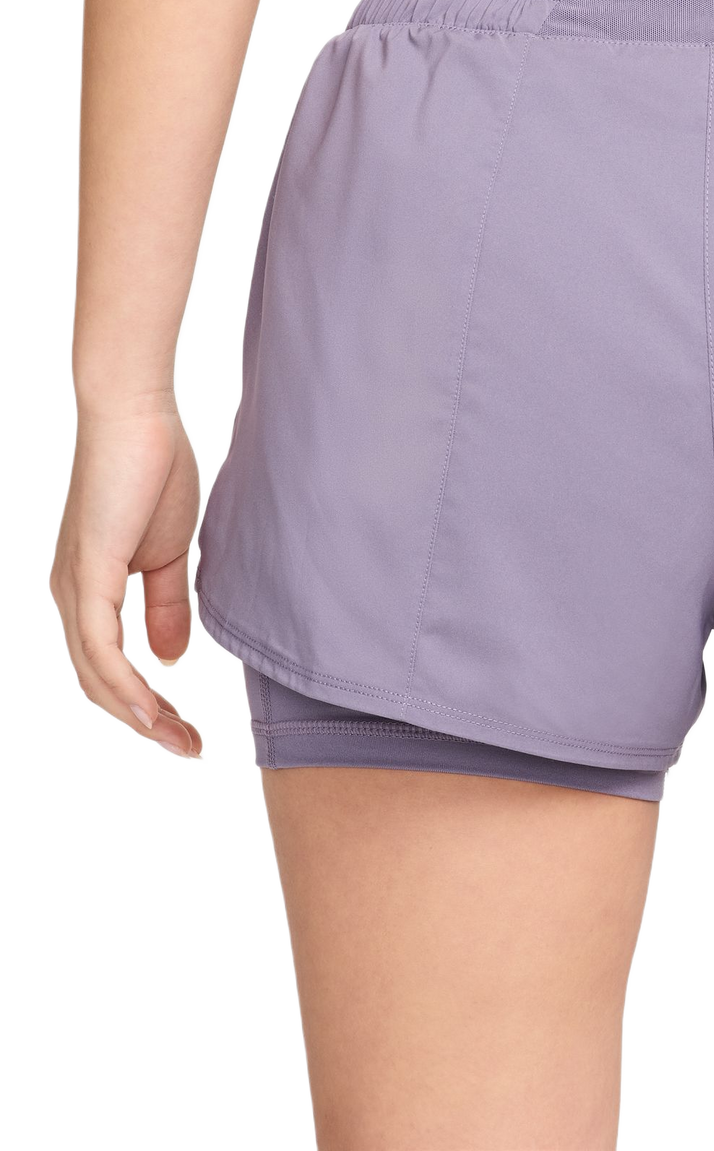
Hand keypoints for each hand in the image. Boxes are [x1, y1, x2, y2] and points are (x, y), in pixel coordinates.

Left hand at [47, 400, 205, 759]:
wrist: (134, 414)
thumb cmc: (151, 469)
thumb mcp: (169, 552)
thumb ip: (168, 606)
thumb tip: (170, 659)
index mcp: (88, 591)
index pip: (109, 670)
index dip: (148, 708)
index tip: (190, 734)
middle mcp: (69, 597)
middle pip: (98, 687)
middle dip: (147, 725)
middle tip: (193, 751)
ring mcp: (73, 588)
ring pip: (97, 678)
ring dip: (141, 717)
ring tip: (184, 741)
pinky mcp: (86, 574)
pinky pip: (100, 648)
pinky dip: (126, 685)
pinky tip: (155, 707)